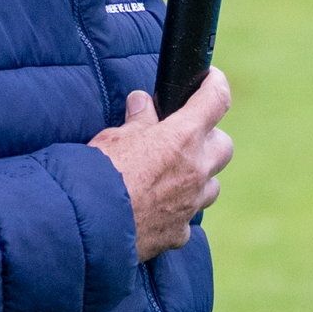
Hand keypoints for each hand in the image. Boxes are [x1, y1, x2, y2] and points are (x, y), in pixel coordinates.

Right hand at [88, 73, 233, 259]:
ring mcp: (191, 203)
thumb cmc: (98, 174)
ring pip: (211, 185)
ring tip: (170, 175)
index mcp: (182, 137)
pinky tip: (155, 209)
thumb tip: (142, 103)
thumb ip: (137, 121)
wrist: (88, 225)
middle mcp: (196, 170)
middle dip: (209, 139)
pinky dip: (176, 211)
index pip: (216, 100)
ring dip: (198, 177)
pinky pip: (187, 218)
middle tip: (185, 137)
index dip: (215, 84)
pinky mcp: (179, 232)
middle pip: (224, 146)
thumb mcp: (113, 137)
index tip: (211, 79)